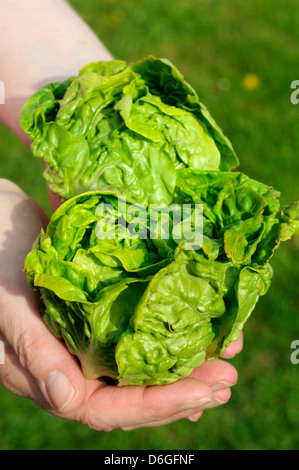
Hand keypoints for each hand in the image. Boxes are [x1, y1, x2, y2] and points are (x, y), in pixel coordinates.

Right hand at [0, 179, 241, 430]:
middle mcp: (70, 365)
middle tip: (227, 379)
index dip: (155, 405)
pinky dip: (168, 340)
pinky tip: (198, 342)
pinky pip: (137, 335)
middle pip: (131, 395)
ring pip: (139, 369)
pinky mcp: (98, 313)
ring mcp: (86, 340)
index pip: (103, 408)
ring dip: (184, 369)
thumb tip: (69, 401)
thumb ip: (33, 352)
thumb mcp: (8, 305)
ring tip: (226, 361)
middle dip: (182, 391)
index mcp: (45, 373)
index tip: (202, 391)